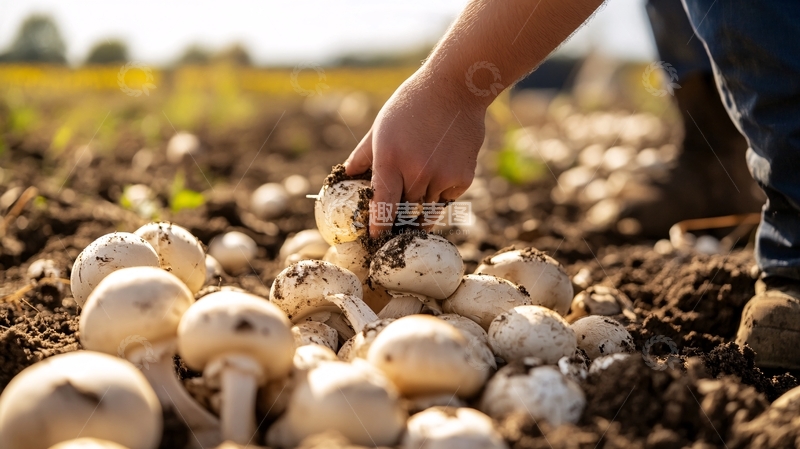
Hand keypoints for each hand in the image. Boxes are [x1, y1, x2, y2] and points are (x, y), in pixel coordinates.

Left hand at [344, 69, 486, 237]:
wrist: (456, 88)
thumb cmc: (412, 104)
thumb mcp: (381, 127)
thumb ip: (363, 155)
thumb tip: (346, 174)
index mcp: (391, 160)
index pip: (382, 205)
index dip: (378, 225)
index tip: (376, 238)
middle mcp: (416, 173)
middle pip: (405, 211)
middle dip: (400, 218)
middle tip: (396, 222)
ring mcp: (441, 177)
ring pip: (427, 209)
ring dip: (421, 206)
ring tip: (421, 188)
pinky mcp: (462, 179)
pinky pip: (446, 198)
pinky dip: (441, 192)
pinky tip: (442, 168)